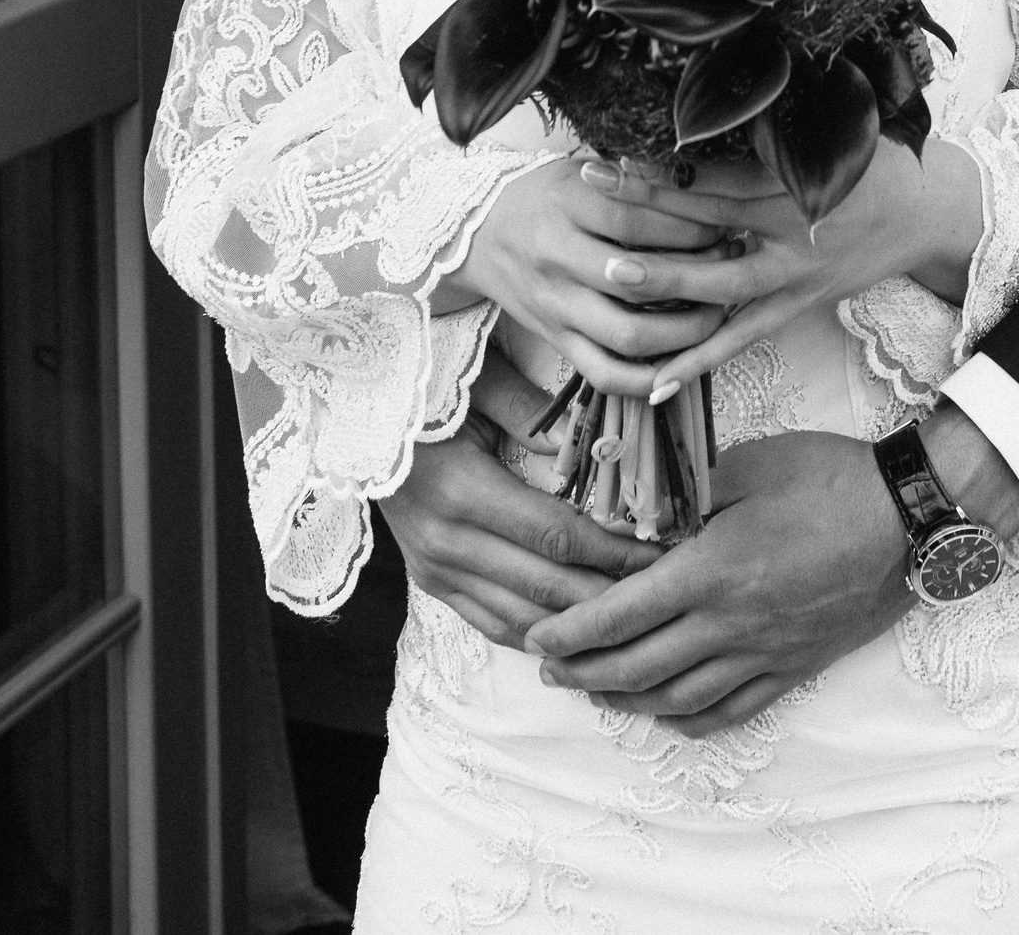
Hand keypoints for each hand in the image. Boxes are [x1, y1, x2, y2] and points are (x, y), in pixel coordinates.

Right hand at [378, 354, 658, 644]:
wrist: (352, 419)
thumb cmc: (423, 390)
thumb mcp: (477, 384)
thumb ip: (534, 413)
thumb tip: (597, 445)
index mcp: (463, 492)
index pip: (558, 539)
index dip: (614, 553)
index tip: (662, 554)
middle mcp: (447, 543)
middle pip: (547, 589)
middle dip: (612, 597)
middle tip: (666, 594)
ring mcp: (436, 569)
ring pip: (523, 618)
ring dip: (581, 626)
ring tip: (634, 621)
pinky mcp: (431, 581)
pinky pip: (493, 623)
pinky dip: (539, 633)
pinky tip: (579, 634)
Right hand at [445, 156, 738, 396]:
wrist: (476, 233)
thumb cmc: (542, 196)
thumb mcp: (578, 171)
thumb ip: (631, 181)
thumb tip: (700, 186)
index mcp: (565, 207)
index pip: (634, 222)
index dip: (686, 228)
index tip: (723, 227)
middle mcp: (558, 259)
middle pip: (638, 281)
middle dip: (697, 279)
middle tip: (732, 268)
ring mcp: (556, 306)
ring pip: (627, 335)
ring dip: (684, 333)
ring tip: (719, 314)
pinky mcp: (556, 341)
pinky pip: (604, 375)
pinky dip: (646, 379)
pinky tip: (681, 365)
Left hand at [524, 428, 910, 731]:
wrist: (908, 516)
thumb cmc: (829, 478)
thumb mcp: (748, 465)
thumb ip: (689, 492)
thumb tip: (642, 512)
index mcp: (711, 571)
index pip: (620, 616)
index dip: (571, 632)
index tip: (537, 638)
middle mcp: (730, 624)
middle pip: (637, 667)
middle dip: (583, 672)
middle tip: (549, 671)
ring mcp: (763, 654)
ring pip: (677, 698)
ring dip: (626, 700)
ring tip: (595, 691)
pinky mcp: (793, 668)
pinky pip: (730, 712)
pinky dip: (688, 720)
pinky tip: (667, 712)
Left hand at [588, 141, 986, 397]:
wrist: (925, 210)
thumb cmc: (872, 159)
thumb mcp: (829, 131)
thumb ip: (772, 126)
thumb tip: (714, 92)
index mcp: (793, 179)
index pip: (716, 173)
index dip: (663, 166)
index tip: (613, 155)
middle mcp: (790, 227)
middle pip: (707, 219)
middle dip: (644, 208)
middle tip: (589, 195)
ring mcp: (793, 274)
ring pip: (720, 284)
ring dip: (664, 283)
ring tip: (610, 279)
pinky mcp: (796, 305)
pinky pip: (743, 338)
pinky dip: (701, 361)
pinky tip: (656, 382)